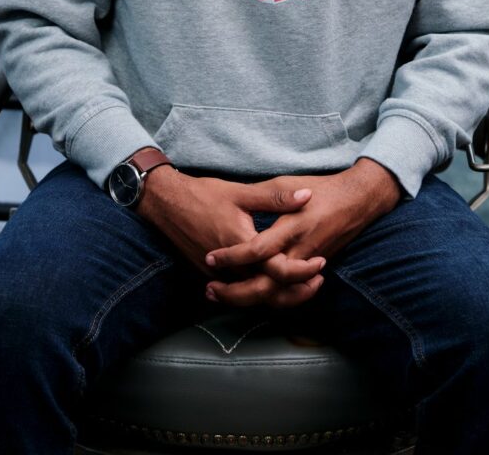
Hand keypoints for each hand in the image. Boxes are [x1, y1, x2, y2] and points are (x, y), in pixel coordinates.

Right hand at [138, 166, 326, 303]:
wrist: (167, 203)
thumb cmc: (204, 194)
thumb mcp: (241, 191)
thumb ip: (275, 198)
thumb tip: (307, 195)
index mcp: (242, 244)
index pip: (278, 269)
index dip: (302, 270)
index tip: (320, 262)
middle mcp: (231, 266)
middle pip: (270, 291)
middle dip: (297, 291)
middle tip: (318, 282)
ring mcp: (219, 274)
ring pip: (254, 296)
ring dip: (279, 294)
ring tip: (301, 286)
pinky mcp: (210, 275)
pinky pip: (239, 291)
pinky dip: (258, 290)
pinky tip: (272, 282)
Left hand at [204, 160, 401, 306]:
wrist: (357, 201)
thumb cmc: (321, 188)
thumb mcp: (288, 182)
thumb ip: (266, 197)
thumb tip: (238, 202)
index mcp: (291, 227)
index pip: (258, 251)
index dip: (232, 257)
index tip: (211, 257)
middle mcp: (299, 251)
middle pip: (266, 286)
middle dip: (236, 294)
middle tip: (210, 290)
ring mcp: (307, 264)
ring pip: (277, 296)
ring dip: (248, 301)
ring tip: (221, 295)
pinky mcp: (311, 269)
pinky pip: (288, 292)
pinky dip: (267, 299)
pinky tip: (248, 294)